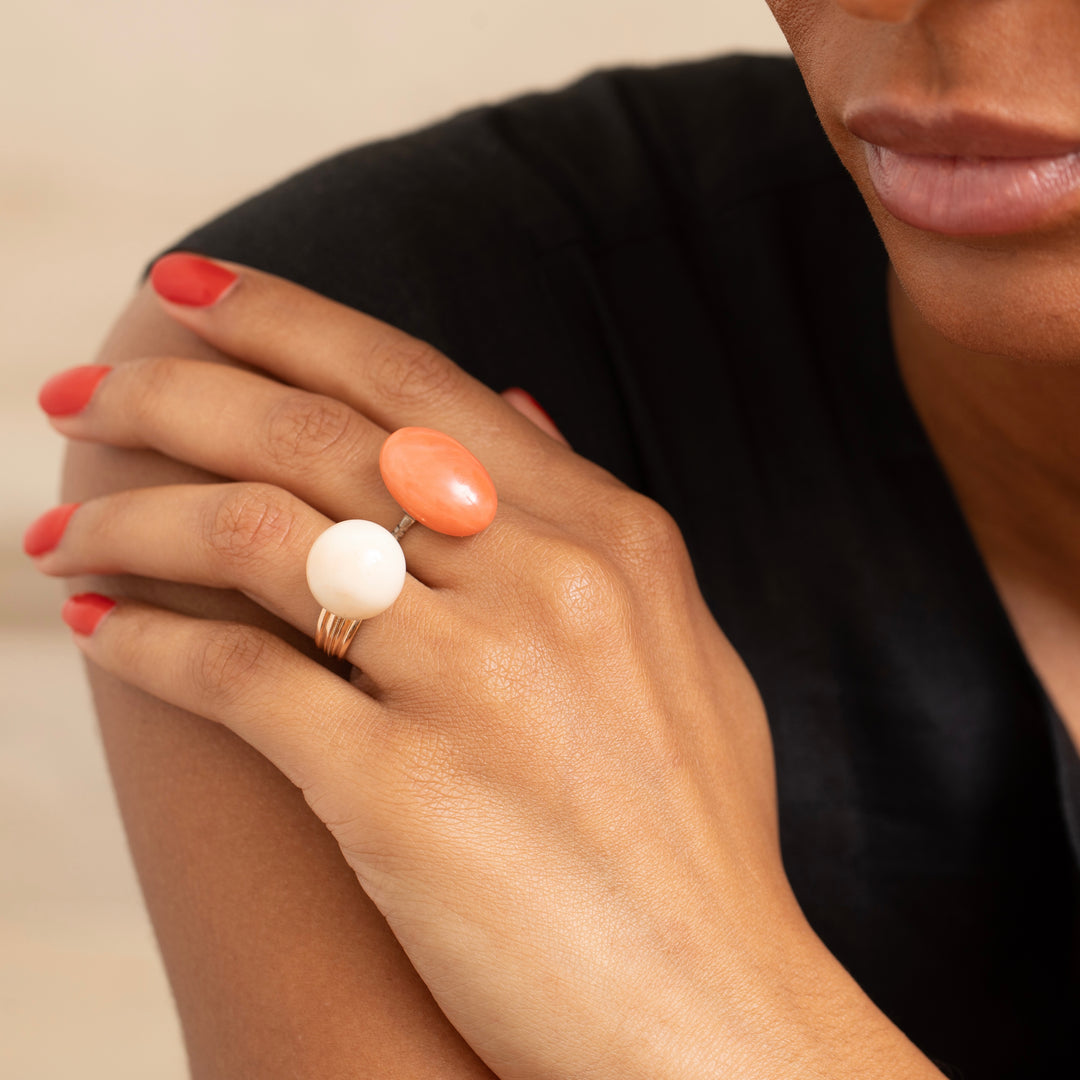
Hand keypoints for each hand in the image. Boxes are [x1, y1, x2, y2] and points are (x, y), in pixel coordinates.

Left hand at [30, 256, 935, 1078]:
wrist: (710, 1008)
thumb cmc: (695, 832)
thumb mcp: (677, 642)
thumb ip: (593, 514)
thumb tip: (518, 398)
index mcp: (606, 535)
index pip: (413, 383)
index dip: (285, 318)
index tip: (188, 291)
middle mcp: (541, 581)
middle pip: (313, 436)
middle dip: (174, 392)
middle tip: (78, 394)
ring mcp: (471, 682)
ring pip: (253, 541)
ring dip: (130, 519)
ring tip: (59, 526)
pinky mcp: (398, 793)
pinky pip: (232, 677)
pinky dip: (142, 640)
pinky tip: (92, 626)